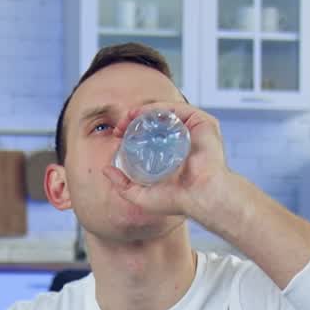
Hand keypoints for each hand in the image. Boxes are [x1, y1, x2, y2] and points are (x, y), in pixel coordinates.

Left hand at [102, 102, 232, 221]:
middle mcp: (183, 139)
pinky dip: (158, 108)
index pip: (149, 136)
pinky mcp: (203, 123)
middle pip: (156, 122)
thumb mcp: (140, 195)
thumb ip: (122, 185)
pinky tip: (142, 113)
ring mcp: (193, 130)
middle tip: (119, 125)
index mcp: (172, 154)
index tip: (117, 135)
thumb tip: (105, 170)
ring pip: (165, 113)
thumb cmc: (177, 201)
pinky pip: (177, 109)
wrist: (202, 197)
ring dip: (143, 111)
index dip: (131, 132)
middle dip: (134, 120)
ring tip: (126, 117)